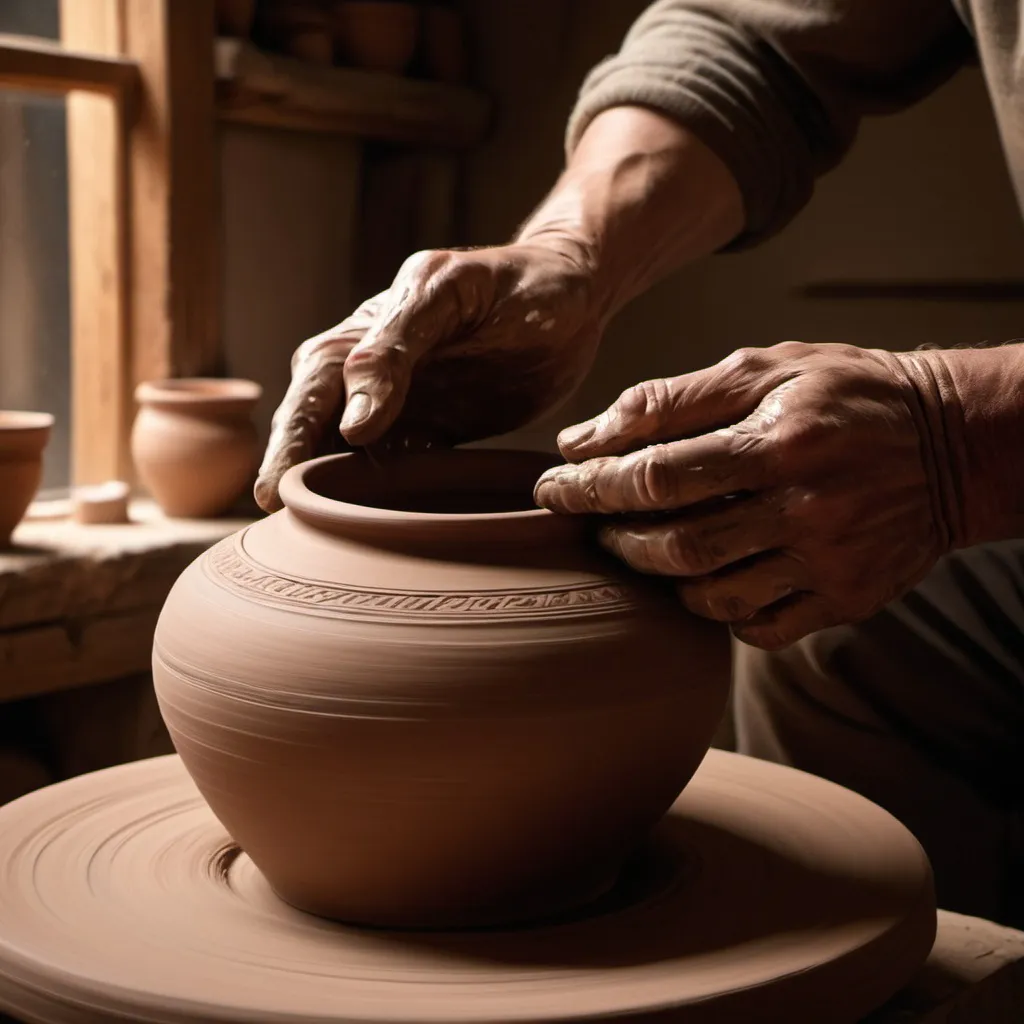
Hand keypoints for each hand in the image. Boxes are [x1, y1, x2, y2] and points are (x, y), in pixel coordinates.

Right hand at [255, 244, 603, 510]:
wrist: (573, 296)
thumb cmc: (513, 281)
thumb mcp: (451, 293)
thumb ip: (398, 345)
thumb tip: (352, 421)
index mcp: (366, 332)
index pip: (314, 385)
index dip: (294, 435)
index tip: (281, 486)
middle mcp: (372, 371)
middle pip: (319, 424)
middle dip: (293, 468)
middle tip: (274, 514)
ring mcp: (404, 405)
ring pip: (351, 452)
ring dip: (331, 488)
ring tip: (308, 533)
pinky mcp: (435, 431)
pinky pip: (398, 469)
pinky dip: (381, 497)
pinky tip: (368, 528)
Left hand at [534, 341, 968, 649]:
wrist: (955, 444)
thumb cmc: (846, 395)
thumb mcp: (766, 367)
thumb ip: (672, 400)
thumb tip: (586, 437)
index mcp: (777, 441)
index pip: (656, 476)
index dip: (589, 487)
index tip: (551, 489)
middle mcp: (803, 509)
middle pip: (675, 546)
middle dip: (614, 538)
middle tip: (591, 523)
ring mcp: (826, 563)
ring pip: (709, 596)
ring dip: (659, 576)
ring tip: (643, 547)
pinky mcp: (845, 599)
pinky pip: (757, 628)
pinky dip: (716, 611)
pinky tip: (707, 579)